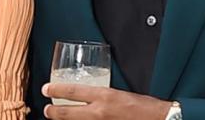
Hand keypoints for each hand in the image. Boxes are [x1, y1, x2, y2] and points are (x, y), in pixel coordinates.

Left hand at [42, 83, 171, 118]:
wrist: (158, 119)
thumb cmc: (142, 106)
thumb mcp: (118, 93)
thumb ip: (101, 95)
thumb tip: (88, 97)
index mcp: (103, 96)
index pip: (72, 91)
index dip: (55, 89)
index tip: (46, 89)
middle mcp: (99, 112)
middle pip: (67, 113)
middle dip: (53, 113)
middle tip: (46, 110)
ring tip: (58, 118)